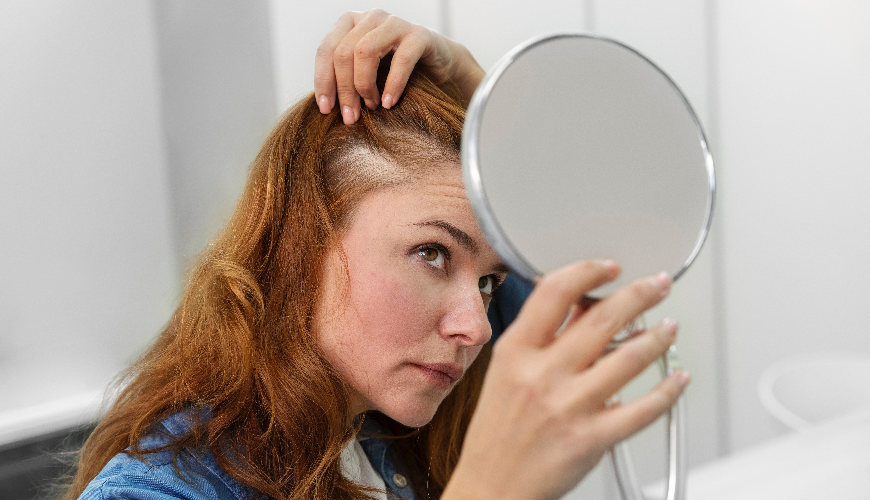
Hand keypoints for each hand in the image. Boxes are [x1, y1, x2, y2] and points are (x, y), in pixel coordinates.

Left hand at [314, 9, 484, 124]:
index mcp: (350, 23)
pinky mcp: (419, 35)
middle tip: (351, 116)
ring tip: (371, 107)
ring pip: (365, 51)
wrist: (438, 64)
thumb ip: (345, 78)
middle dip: (344, 89)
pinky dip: (392, 85)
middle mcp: (370, 18)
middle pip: (343, 52)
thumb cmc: (395, 71)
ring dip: (364, 85)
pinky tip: (388, 103)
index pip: (326, 50)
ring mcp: (394, 23)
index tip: (325, 109)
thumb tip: (324, 106)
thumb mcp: (365, 71)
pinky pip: (401, 60)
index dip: (323, 81)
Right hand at [444, 261, 689, 499]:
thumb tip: (580, 304)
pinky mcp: (592, 438)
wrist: (493, 485)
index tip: (609, 267)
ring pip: (630, 358)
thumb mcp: (506, 372)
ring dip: (658, 337)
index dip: (589, 271)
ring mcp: (569, 406)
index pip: (555, 292)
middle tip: (658, 285)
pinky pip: (643, 408)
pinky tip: (676, 378)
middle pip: (602, 318)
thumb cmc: (498, 431)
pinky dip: (668, 389)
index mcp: (516, 352)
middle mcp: (543, 374)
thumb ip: (542, 338)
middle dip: (640, 294)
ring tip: (668, 327)